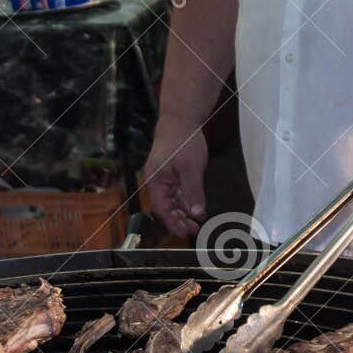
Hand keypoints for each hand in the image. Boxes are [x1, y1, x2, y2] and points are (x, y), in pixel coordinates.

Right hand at [142, 121, 208, 238]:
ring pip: (171, 200)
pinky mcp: (171, 172)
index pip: (162, 210)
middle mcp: (157, 181)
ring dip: (182, 211)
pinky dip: (184, 200)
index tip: (186, 232)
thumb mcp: (191, 169)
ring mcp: (163, 177)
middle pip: (165, 207)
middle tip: (193, 229)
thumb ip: (193, 192)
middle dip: (178, 220)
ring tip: (195, 220)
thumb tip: (196, 213)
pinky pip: (175, 191)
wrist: (180, 120)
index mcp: (156, 182)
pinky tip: (192, 205)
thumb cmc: (182, 141)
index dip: (173, 223)